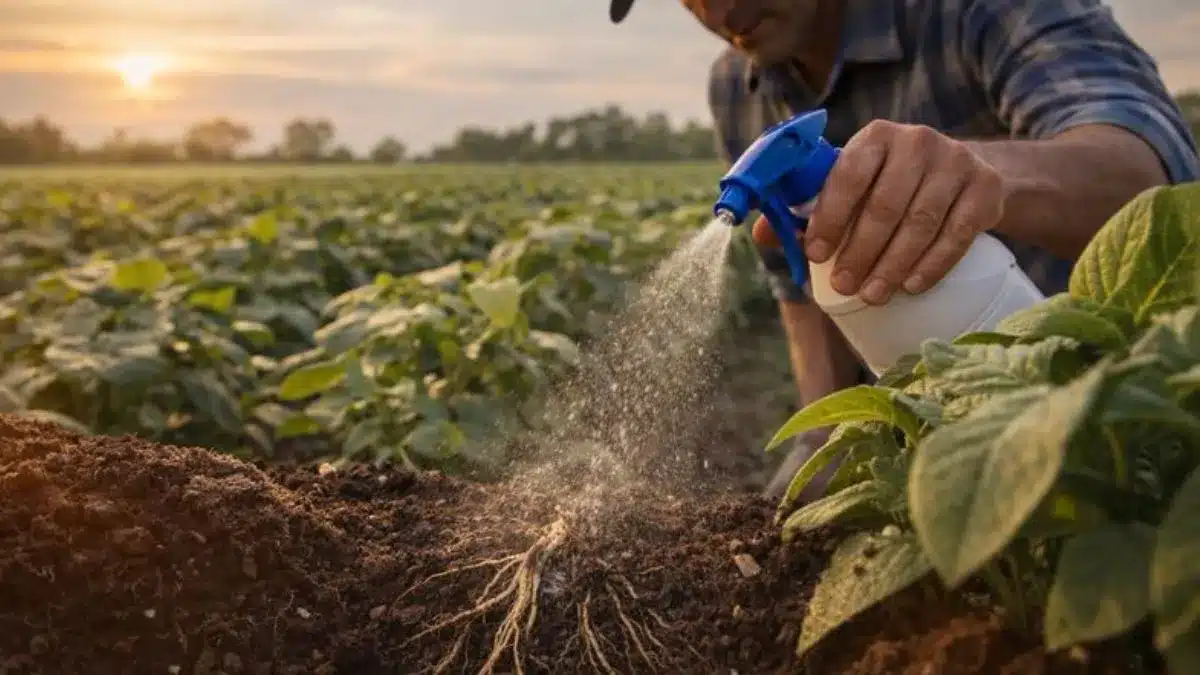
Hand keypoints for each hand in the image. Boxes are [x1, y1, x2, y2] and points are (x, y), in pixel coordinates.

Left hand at [752, 120, 1007, 304]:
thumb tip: (762, 234)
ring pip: (920, 222)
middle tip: (843, 287)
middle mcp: (917, 141)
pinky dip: (933, 264)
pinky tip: (911, 286)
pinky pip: (958, 233)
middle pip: (885, 205)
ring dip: (893, 265)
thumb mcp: (855, 185)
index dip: (829, 217)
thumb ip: (808, 207)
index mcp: (875, 137)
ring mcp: (956, 162)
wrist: (967, 174)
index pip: (848, 174)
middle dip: (860, 252)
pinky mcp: (985, 188)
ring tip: (872, 295)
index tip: (815, 255)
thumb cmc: (893, 184)